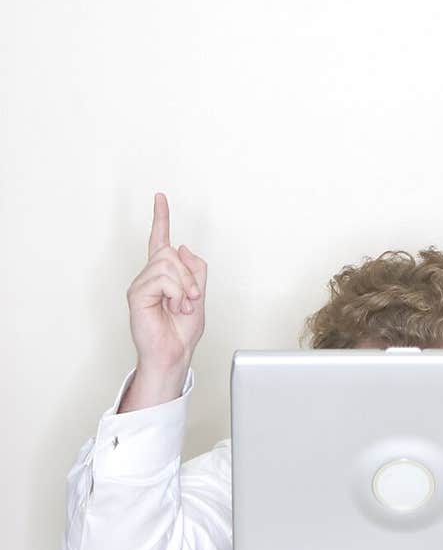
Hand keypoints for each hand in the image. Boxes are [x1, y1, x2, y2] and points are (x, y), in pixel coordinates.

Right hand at [118, 193, 207, 410]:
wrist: (174, 353)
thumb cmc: (182, 329)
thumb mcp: (199, 293)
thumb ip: (195, 268)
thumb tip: (181, 247)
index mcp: (164, 274)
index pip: (160, 239)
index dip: (161, 217)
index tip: (160, 197)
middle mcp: (150, 275)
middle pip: (170, 252)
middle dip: (188, 275)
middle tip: (190, 298)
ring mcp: (141, 284)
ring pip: (167, 263)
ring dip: (183, 285)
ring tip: (180, 305)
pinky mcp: (136, 293)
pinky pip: (161, 278)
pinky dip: (174, 292)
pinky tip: (171, 306)